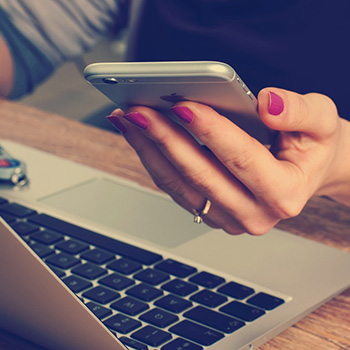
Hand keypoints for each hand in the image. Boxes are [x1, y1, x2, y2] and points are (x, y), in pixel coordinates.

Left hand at [107, 88, 349, 234]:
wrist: (305, 170)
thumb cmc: (312, 146)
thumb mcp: (322, 122)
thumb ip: (299, 112)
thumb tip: (266, 104)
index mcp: (285, 194)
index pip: (241, 159)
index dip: (211, 131)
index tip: (182, 105)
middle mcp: (254, 214)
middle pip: (201, 176)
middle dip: (166, 140)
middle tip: (139, 110)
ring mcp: (229, 218)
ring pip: (180, 185)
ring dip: (151, 151)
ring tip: (129, 120)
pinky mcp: (211, 212)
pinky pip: (175, 188)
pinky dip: (154, 161)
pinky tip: (140, 136)